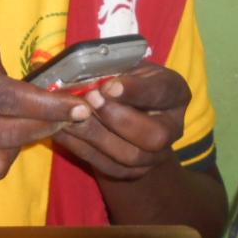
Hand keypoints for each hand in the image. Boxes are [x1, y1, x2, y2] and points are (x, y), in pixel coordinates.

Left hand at [52, 62, 189, 180]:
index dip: (136, 91)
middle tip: (89, 100)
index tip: (108, 86)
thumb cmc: (122, 79)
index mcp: (175, 93)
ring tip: (70, 117)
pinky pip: (109, 166)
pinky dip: (82, 149)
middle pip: (155, 136)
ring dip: (97, 136)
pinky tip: (62, 132)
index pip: (162, 92)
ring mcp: (156, 154)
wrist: (121, 110)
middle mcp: (173, 127)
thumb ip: (113, 72)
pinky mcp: (134, 171)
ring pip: (130, 156)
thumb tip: (93, 81)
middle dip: (118, 120)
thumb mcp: (123, 66)